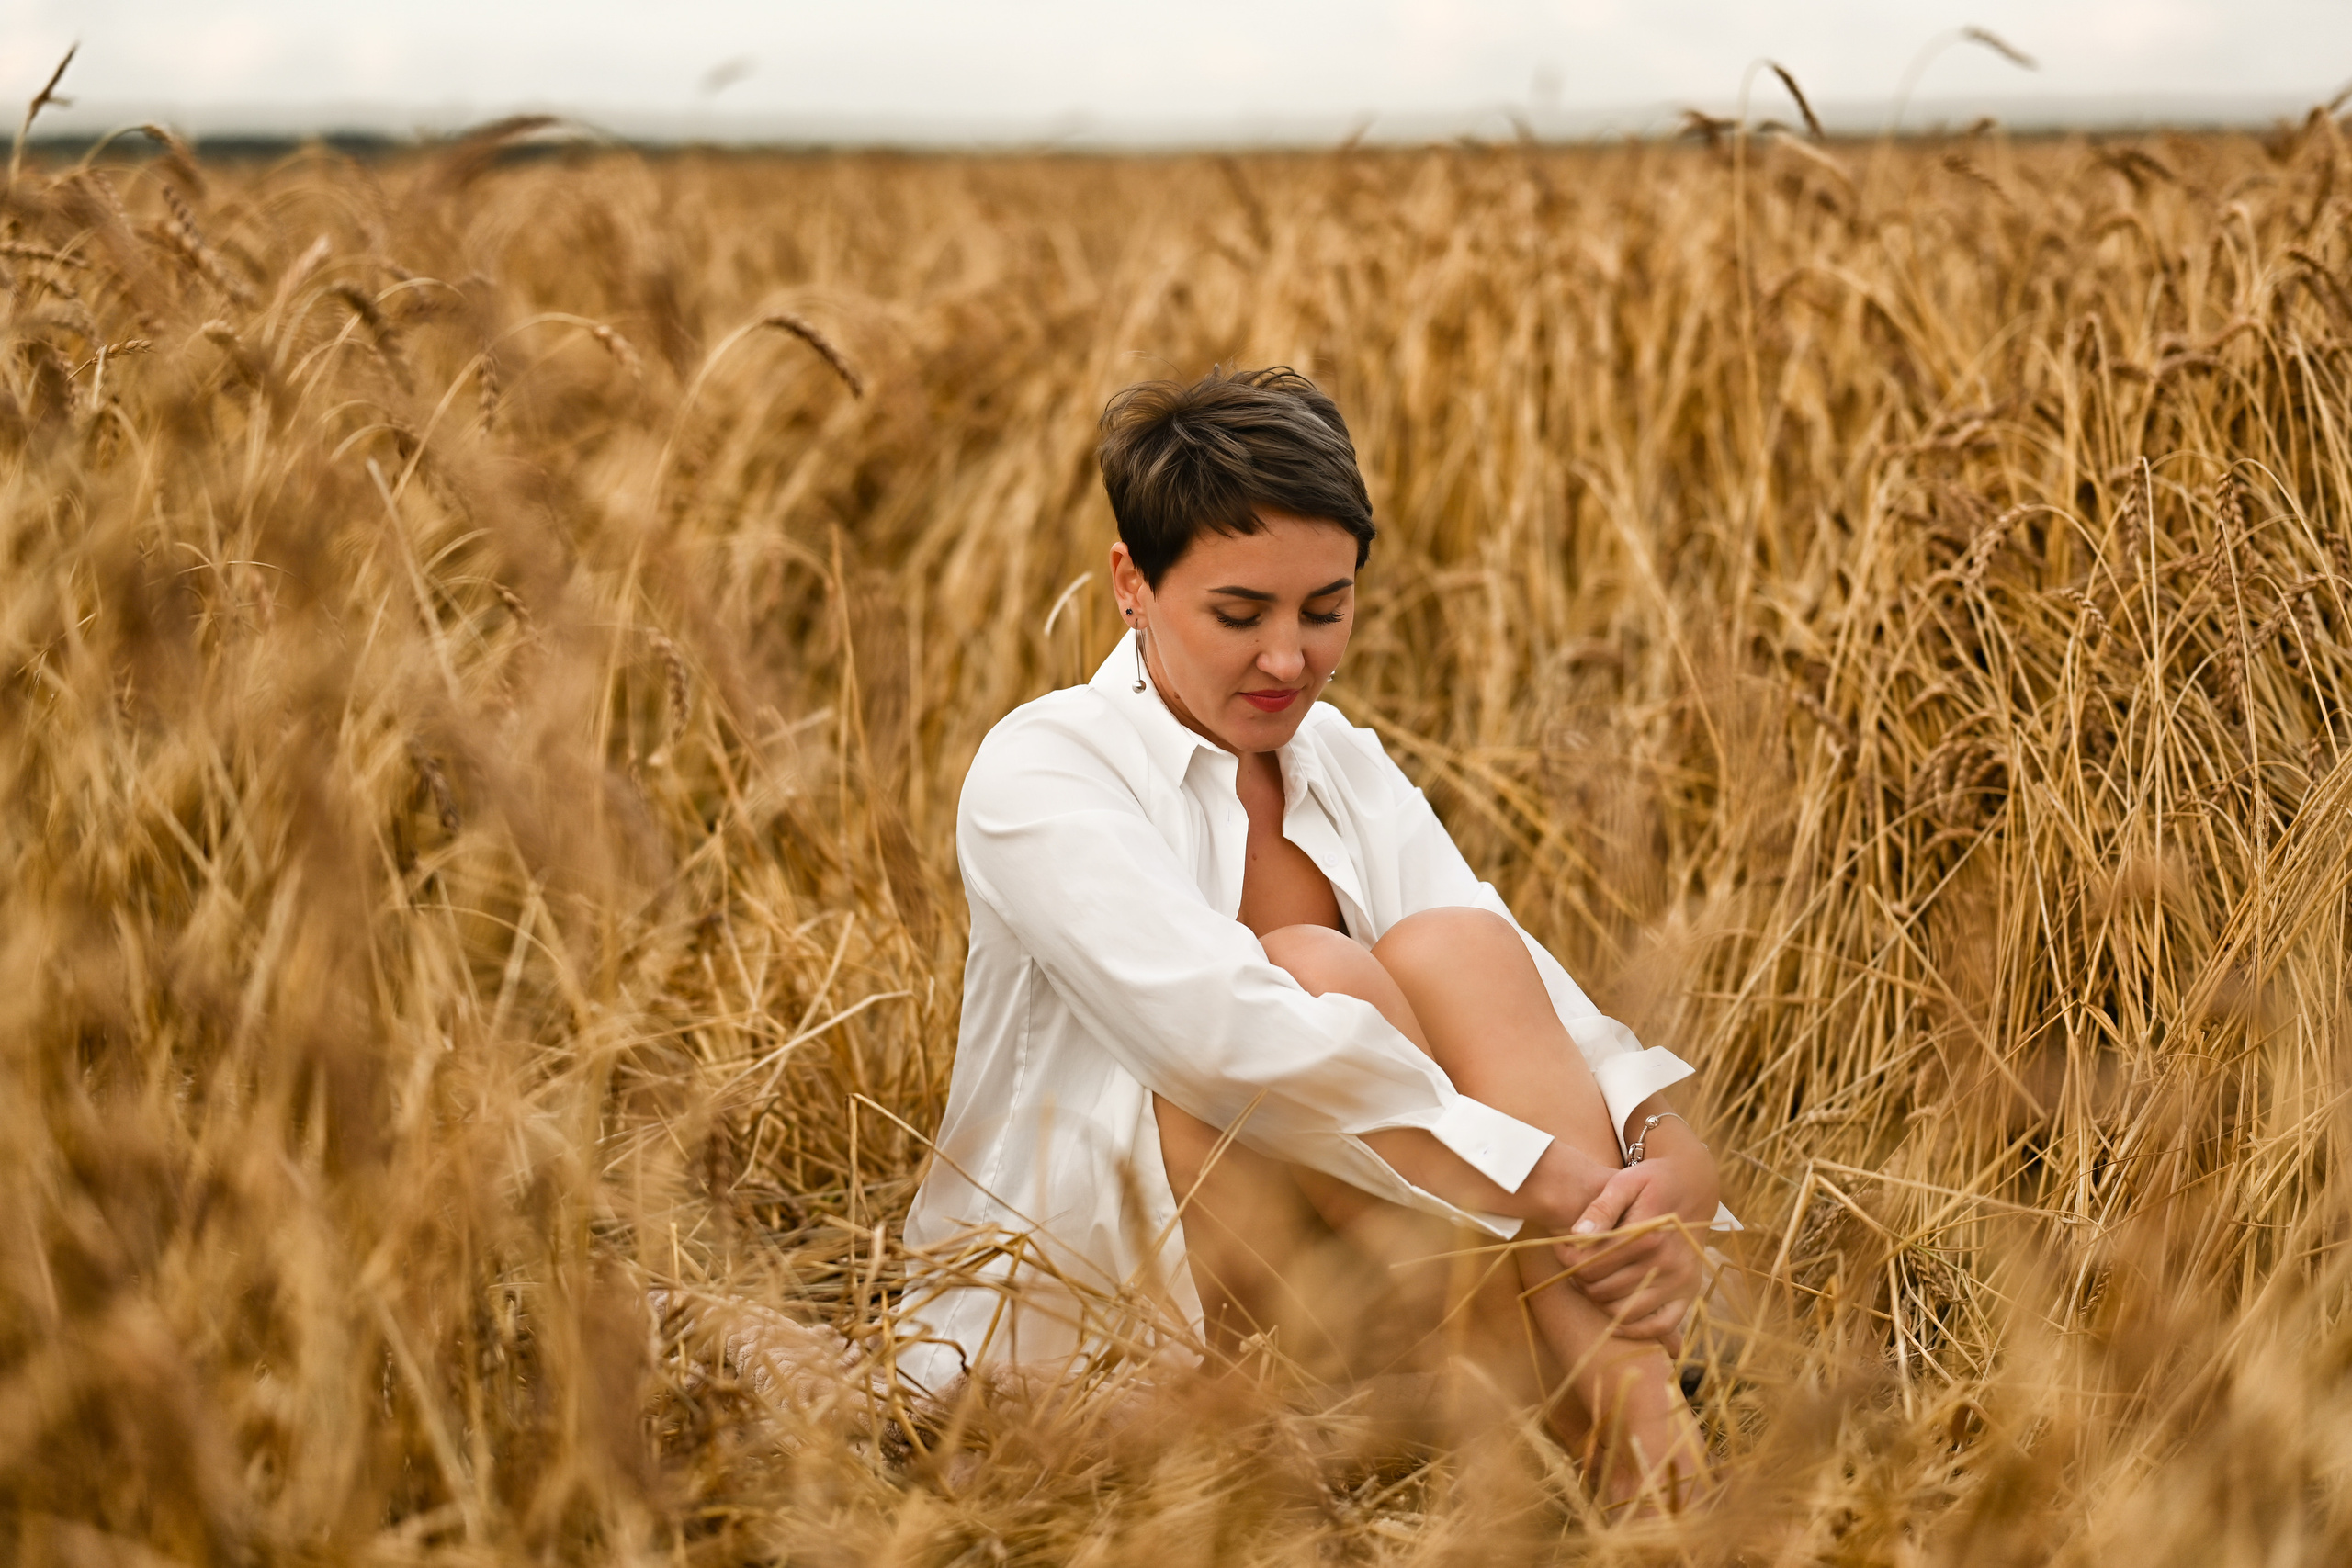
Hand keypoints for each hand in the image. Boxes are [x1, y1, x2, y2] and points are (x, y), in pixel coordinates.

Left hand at [1553, 1139, 1719, 1347]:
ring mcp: (1681, 1281)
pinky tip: (1614, 1317)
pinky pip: (1660, 1324)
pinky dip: (1635, 1328)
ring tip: (1589, 1284)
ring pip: (1626, 1311)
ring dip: (1600, 1303)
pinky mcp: (1689, 1292)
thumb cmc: (1652, 1182)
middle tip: (1572, 1267)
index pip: (1593, 1263)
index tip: (1560, 1249)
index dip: (1568, 1260)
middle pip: (1605, 1289)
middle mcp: (1668, 1262)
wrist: (1693, 1184)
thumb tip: (1576, 1235)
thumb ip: (1600, 1208)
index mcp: (1648, 1234)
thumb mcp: (1625, 1182)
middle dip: (1580, 1280)